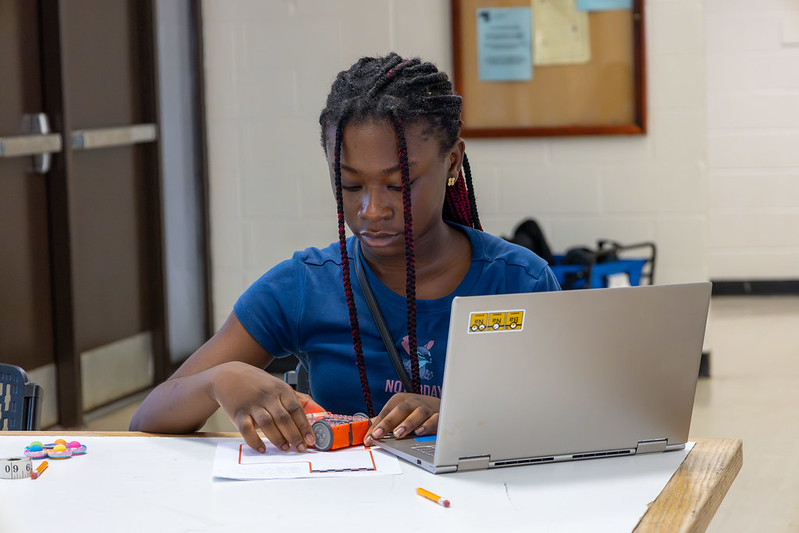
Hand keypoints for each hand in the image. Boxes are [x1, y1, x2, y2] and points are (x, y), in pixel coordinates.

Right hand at [209, 362, 323, 452]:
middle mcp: (268, 396)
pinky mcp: (238, 413)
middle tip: (300, 448)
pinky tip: (262, 448)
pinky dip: (254, 441)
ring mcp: (252, 404)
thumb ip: (298, 399)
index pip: (296, 409)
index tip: (311, 439)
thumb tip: (320, 412)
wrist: (229, 376)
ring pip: (267, 424)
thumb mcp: (279, 386)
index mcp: (281, 389)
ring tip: (285, 448)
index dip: (305, 426)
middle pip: (284, 418)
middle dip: (294, 436)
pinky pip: (247, 429)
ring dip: (278, 438)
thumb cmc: (258, 384)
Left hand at [363, 393, 439, 445]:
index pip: (386, 412)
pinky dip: (427, 425)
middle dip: (388, 422)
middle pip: (400, 410)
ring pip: (417, 413)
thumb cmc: (416, 411)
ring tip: (398, 434)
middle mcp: (413, 402)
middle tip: (378, 434)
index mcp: (400, 400)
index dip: (376, 425)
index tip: (369, 438)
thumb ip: (385, 422)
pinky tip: (420, 432)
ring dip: (407, 424)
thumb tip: (367, 434)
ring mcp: (426, 408)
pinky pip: (434, 419)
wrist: (442, 407)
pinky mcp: (439, 415)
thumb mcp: (399, 413)